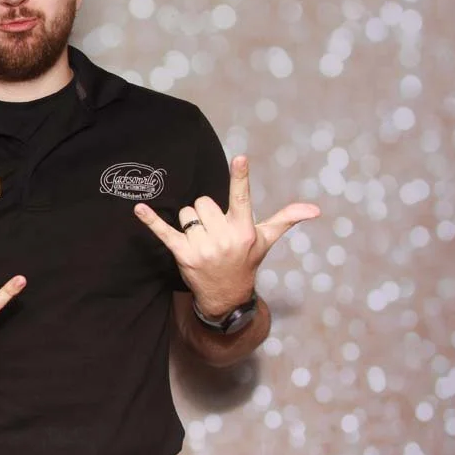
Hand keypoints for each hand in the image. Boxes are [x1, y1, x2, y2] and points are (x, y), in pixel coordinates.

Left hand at [134, 155, 320, 316]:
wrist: (227, 296)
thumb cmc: (246, 261)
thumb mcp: (266, 240)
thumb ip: (286, 219)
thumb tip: (315, 209)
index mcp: (244, 229)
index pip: (242, 197)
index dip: (240, 177)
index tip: (239, 158)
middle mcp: (225, 237)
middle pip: (204, 202)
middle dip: (205, 213)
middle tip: (214, 231)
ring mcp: (204, 247)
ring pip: (187, 214)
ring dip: (191, 224)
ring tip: (202, 240)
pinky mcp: (184, 255)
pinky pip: (165, 232)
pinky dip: (151, 221)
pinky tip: (139, 209)